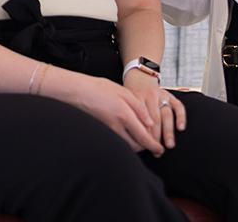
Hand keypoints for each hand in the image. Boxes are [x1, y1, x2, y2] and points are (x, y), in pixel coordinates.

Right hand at [45, 68, 165, 155]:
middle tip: (155, 146)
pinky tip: (131, 135)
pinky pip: (119, 141)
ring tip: (145, 140)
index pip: (144, 138)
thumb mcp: (124, 92)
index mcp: (124, 115)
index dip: (154, 146)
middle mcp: (116, 127)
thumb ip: (139, 108)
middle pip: (137, 146)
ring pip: (127, 146)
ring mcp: (108, 131)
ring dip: (137, 146)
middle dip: (147, 148)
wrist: (77, 91)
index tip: (160, 149)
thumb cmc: (100, 88)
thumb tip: (150, 123)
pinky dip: (127, 142)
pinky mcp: (103, 132)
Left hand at [124, 70, 186, 152]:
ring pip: (166, 114)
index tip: (146, 149)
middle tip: (158, 151)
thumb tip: (129, 140)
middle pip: (154, 120)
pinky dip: (181, 117)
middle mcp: (148, 96)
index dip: (144, 136)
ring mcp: (160, 94)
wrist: (139, 76)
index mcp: (135, 99)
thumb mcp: (125, 102)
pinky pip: (178, 105)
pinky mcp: (169, 94)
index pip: (141, 120)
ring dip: (168, 131)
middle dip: (156, 137)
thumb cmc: (131, 94)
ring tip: (169, 145)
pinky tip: (181, 128)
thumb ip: (128, 116)